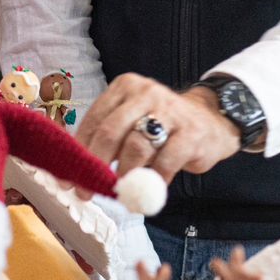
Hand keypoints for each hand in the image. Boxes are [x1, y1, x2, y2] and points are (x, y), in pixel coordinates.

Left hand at [76, 74, 238, 182]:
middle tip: (86, 192)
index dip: (78, 151)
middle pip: (111, 132)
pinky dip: (152, 182)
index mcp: (126, 87)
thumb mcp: (133, 120)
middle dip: (95, 166)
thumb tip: (74, 168)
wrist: (211, 121)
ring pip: (137, 148)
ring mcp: (171, 111)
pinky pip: (165, 163)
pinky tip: (147, 192)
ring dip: (124, 176)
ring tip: (120, 192)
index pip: (94, 119)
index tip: (68, 178)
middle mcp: (147, 93)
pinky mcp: (191, 134)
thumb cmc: (162, 126)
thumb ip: (107, 137)